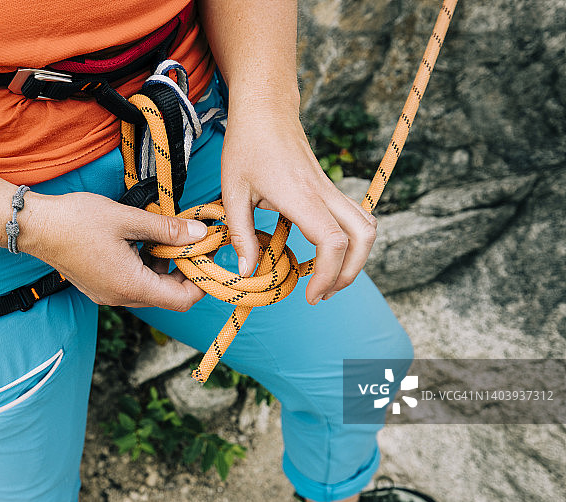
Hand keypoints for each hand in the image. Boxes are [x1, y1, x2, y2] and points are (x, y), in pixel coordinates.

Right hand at [23, 191, 207, 310]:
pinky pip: (133, 284)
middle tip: (192, 242)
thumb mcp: (128, 220)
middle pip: (169, 297)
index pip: (182, 300)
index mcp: (130, 285)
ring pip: (151, 290)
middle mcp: (120, 297)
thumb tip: (198, 233)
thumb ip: (167, 230)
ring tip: (166, 237)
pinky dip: (146, 268)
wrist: (35, 226)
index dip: (201, 280)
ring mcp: (108, 294)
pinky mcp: (99, 286)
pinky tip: (144, 242)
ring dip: (165, 268)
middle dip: (185, 271)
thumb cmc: (77, 220)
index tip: (206, 254)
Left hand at [220, 104, 376, 304]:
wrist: (265, 109)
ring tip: (327, 278)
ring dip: (356, 257)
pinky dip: (352, 241)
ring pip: (367, 226)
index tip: (310, 294)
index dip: (328, 274)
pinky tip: (324, 253)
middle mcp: (323, 193)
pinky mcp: (329, 187)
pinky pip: (355, 217)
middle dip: (350, 272)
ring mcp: (330, 189)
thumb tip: (246, 272)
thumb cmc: (246, 145)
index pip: (333, 241)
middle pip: (363, 237)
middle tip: (322, 293)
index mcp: (301, 196)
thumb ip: (240, 233)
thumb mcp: (232, 191)